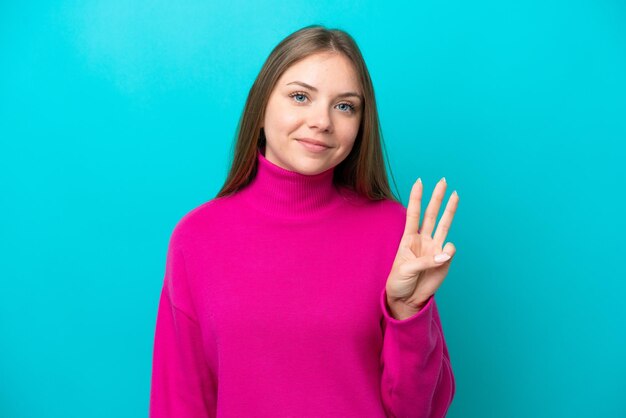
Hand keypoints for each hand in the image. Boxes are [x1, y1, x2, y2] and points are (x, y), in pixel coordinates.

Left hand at [385, 177, 458, 317]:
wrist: (406, 299)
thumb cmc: (399, 282)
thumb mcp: (405, 269)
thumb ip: (426, 260)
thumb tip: (446, 253)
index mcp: (408, 239)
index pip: (413, 214)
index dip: (416, 198)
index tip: (419, 182)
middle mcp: (423, 240)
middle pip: (432, 214)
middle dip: (437, 198)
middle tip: (443, 181)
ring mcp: (435, 248)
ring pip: (444, 225)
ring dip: (450, 210)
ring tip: (455, 195)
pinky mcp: (444, 261)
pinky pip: (450, 250)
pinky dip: (448, 251)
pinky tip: (443, 257)